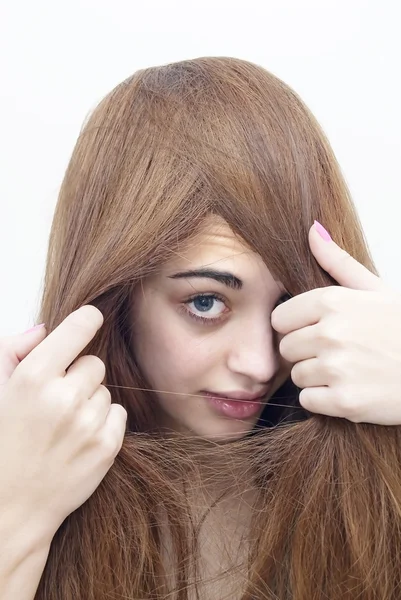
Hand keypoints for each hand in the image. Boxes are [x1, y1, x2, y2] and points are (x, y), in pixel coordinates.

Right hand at [0, 305, 126, 542]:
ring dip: (90, 402)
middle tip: (57, 401)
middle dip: (79, 377)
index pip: (79, 327)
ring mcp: (88, 424)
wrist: (11, 506)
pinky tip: (79, 438)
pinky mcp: (107, 447)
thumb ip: (14, 350)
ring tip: (64, 425)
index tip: (91, 319)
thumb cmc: (3, 442)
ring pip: (106, 391)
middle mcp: (63, 397)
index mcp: (33, 377)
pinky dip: (104, 422)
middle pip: (95, 363)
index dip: (87, 320)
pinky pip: (119, 413)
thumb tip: (45, 328)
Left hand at [271, 221, 400, 424]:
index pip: (279, 319)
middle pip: (286, 349)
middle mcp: (330, 333)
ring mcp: (337, 369)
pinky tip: (349, 390)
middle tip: (338, 353)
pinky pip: (308, 401)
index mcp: (332, 302)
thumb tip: (311, 230)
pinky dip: (325, 401)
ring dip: (317, 378)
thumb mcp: (376, 288)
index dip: (296, 327)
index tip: (317, 331)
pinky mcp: (344, 402)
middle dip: (307, 353)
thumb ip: (338, 262)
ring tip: (348, 371)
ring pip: (297, 376)